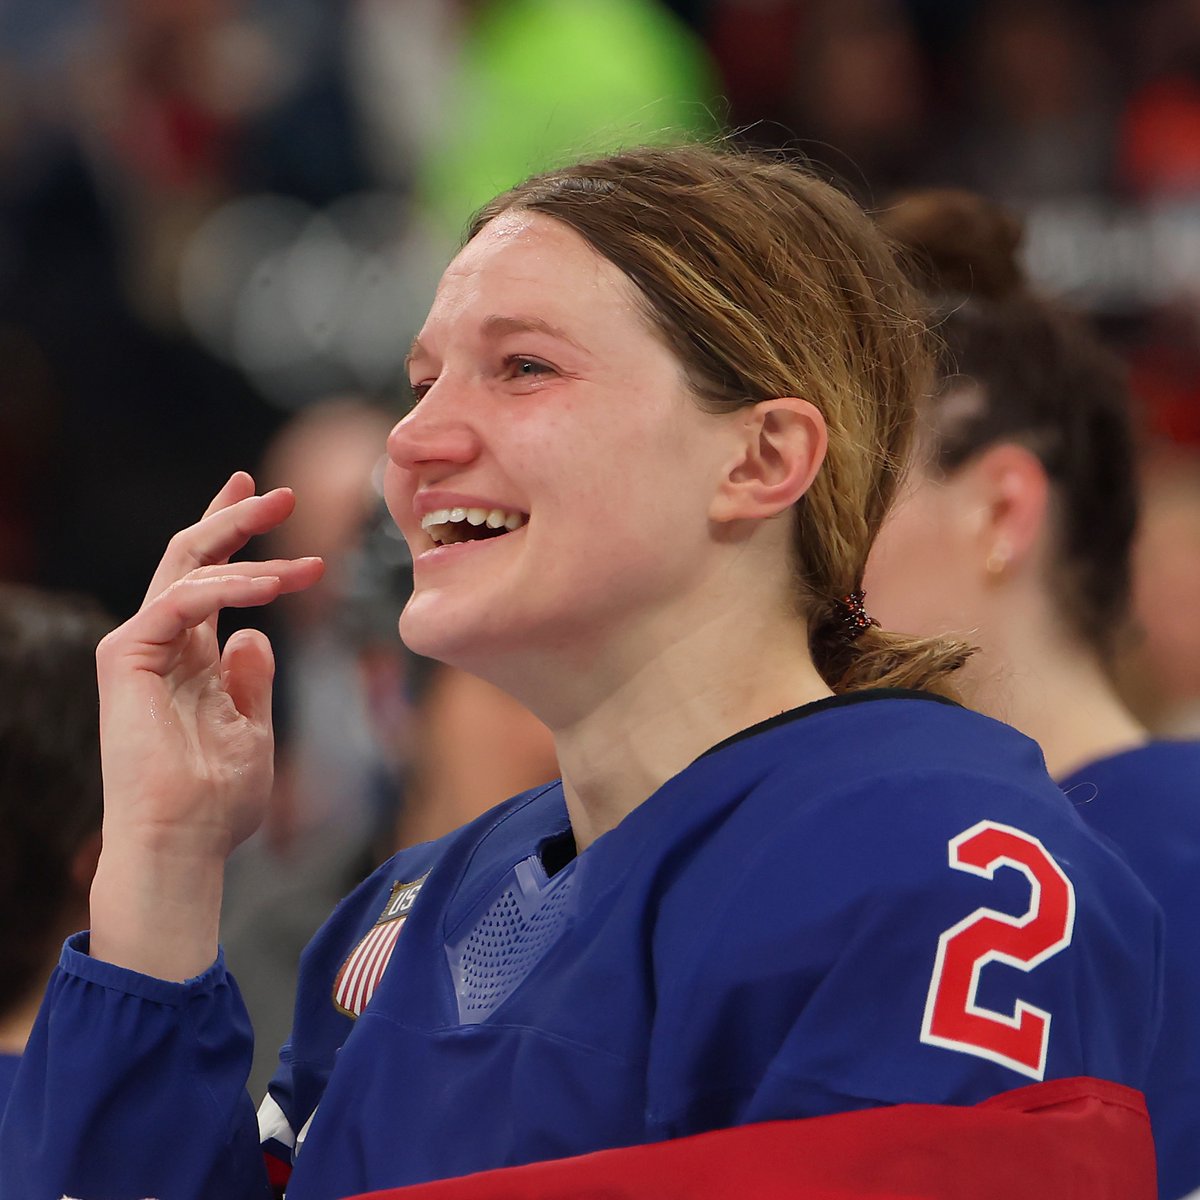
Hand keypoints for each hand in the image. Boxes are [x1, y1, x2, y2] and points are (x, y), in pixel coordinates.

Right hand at [89, 472, 323, 977]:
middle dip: (235, 518)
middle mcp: (161, 643)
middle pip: (192, 557)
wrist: (185, 843)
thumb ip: (251, 679)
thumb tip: (255, 637)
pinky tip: (272, 586)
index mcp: (189, 658)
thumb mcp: (253, 729)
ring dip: (253, 556)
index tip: (268, 498)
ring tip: (309, 566)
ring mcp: (140, 647)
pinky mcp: (126, 656)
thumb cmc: (218, 800)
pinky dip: (228, 587)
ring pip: (190, 569)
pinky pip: (181, 601)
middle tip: (284, 492)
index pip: (209, 578)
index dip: (234, 535)